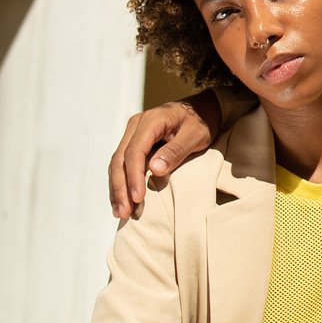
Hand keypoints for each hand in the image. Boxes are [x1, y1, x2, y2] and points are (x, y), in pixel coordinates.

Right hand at [108, 92, 221, 219]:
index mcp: (151, 120)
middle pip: (120, 159)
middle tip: (124, 212)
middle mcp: (136, 126)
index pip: (135, 151)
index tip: (138, 198)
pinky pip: (122, 164)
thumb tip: (154, 169)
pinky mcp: (134, 143)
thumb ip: (176, 150)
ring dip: (117, 189)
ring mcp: (132, 134)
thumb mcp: (196, 134)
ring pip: (117, 164)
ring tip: (121, 212)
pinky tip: (122, 200)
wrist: (202, 109)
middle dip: (121, 188)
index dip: (134, 176)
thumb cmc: (202, 122)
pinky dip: (121, 183)